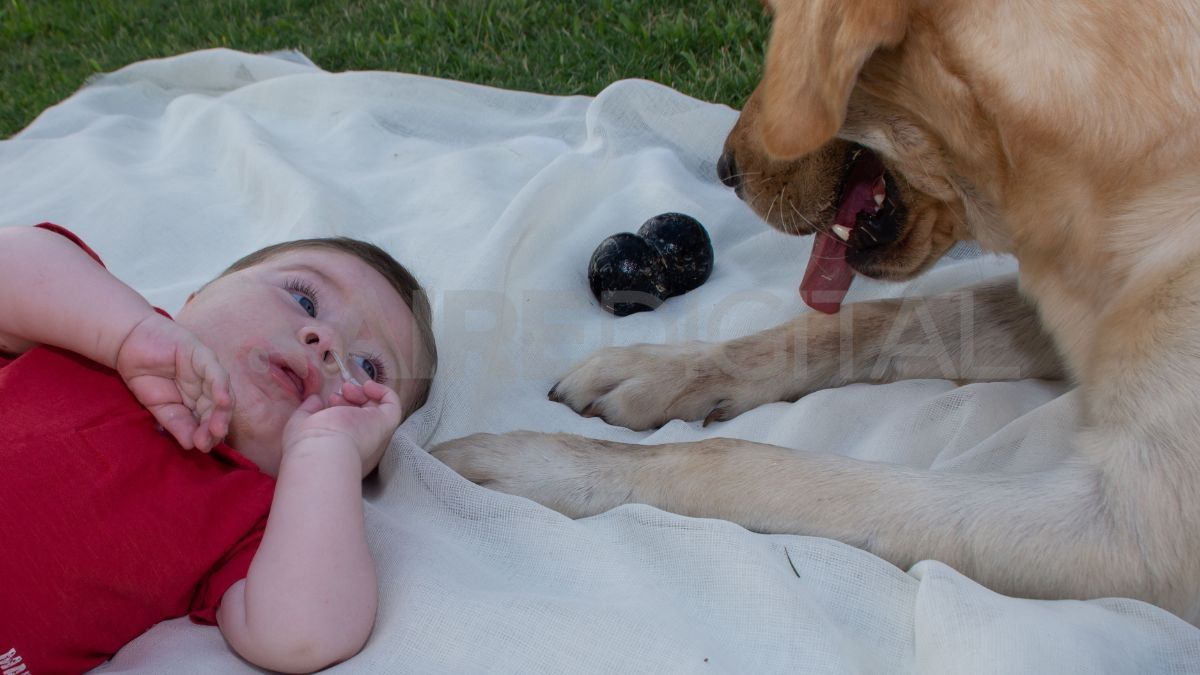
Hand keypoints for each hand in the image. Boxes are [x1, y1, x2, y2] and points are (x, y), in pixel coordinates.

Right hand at [115, 313, 233, 450]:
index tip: (202, 447)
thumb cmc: (145, 375)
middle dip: (215, 427)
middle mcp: (207, 388)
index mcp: (198, 402)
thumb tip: (190, 445)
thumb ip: (177, 423)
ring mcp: (207, 371)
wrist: (128, 344)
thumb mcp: (159, 407)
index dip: (207, 434)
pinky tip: (222, 401)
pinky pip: (216, 373)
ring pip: (222, 394)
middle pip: (218, 410)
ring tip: (217, 429)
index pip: (208, 421)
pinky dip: (221, 387)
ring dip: (221, 412)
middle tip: (209, 442)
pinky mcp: (202, 355)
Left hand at [282, 380, 402, 476]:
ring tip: (347, 390)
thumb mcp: (301, 424)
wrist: (323, 452)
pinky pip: (392, 404)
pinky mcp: (385, 423)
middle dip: (348, 400)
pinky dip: (382, 390)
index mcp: (342, 448)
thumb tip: (316, 399)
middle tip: (336, 396)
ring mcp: (374, 433)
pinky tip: (366, 386)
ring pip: (375, 409)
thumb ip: (308, 411)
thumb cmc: (308, 446)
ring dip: (361, 393)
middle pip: (362, 416)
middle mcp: (361, 443)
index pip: (348, 426)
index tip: (327, 400)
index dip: (340, 408)